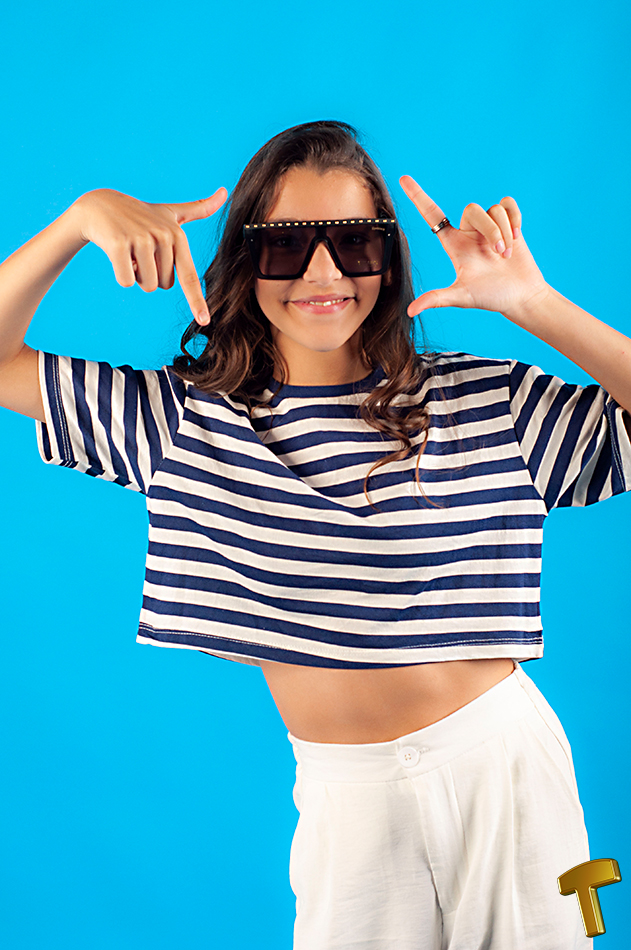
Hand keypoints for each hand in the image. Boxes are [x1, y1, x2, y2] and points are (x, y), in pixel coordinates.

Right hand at [71, 186, 227, 323]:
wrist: (101, 205)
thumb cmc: (141, 214)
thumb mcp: (170, 212)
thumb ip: (199, 209)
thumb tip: (225, 192)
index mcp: (177, 235)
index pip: (189, 276)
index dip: (197, 301)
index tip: (205, 321)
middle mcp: (162, 237)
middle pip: (162, 285)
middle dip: (150, 275)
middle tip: (141, 252)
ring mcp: (140, 240)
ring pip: (145, 285)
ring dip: (136, 275)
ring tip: (130, 252)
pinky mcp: (118, 245)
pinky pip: (126, 281)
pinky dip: (120, 274)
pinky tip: (117, 254)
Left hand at [399, 176, 549, 320]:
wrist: (520, 296)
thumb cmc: (490, 297)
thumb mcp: (461, 296)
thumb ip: (436, 299)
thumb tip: (409, 311)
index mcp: (454, 243)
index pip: (432, 214)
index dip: (418, 196)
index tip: (403, 179)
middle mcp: (469, 231)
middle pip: (473, 209)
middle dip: (491, 230)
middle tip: (499, 255)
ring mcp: (489, 227)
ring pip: (493, 209)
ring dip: (503, 231)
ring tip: (507, 254)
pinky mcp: (508, 223)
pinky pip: (508, 204)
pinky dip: (515, 218)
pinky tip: (517, 236)